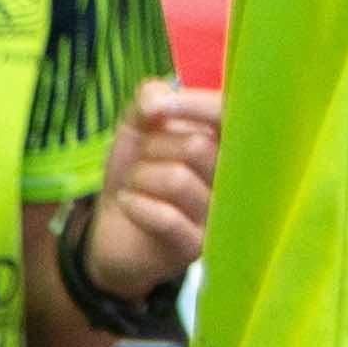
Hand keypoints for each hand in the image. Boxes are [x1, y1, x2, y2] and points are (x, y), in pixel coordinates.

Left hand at [80, 77, 218, 305]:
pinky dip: (136, 205)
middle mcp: (233, 177)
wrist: (115, 230)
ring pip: (178, 180)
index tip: (153, 108)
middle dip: (153, 147)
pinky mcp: (198, 246)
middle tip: (141, 160)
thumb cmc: (137, 171)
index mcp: (225, 141)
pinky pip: (167, 218)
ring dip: (140, 177)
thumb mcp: (138, 127)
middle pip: (197, 146)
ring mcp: (219, 214)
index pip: (227, 114)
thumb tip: (158, 100)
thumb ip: (149, 99)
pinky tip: (127, 203)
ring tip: (134, 185)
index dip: (193, 105)